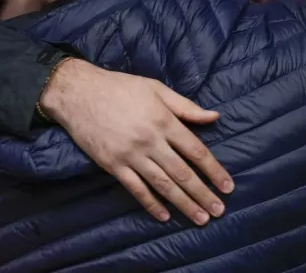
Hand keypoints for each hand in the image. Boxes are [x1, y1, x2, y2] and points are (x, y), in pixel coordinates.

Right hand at [40, 59, 233, 224]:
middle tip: (219, 210)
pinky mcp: (112, 165)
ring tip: (201, 218)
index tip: (228, 186)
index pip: (196, 151)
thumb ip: (185, 106)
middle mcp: (150, 140)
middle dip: (203, 193)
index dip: (214, 170)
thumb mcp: (155, 89)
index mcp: (164, 120)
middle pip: (183, 173)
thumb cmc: (119, 87)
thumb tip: (215, 116)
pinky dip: (151, 204)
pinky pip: (136, 189)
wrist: (78, 92)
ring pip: (163, 185)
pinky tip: (164, 216)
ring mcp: (130, 155)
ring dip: (183, 203)